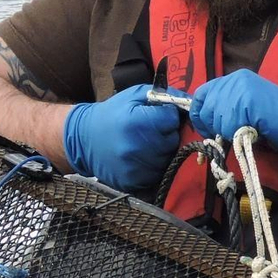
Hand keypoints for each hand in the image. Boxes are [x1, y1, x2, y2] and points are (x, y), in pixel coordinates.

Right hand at [60, 83, 188, 193]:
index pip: (172, 120)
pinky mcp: (132, 181)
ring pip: (167, 160)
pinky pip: (157, 174)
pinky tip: (141, 157)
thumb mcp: (135, 95)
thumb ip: (165, 95)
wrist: (84, 139)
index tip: (157, 116)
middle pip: (172, 141)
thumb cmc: (113, 113)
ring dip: (161, 152)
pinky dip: (153, 166)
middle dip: (166, 135)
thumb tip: (192, 102)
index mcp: (137, 122)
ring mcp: (134, 167)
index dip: (167, 117)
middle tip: (150, 131)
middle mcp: (137, 147)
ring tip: (145, 144)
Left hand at [187, 70, 277, 159]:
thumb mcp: (246, 107)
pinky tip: (250, 131)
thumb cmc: (277, 121)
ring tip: (245, 130)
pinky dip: (235, 134)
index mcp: (235, 78)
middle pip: (205, 107)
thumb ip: (226, 107)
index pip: (201, 93)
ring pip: (214, 118)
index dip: (200, 113)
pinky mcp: (246, 103)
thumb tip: (202, 119)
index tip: (206, 128)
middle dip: (211, 125)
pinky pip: (227, 125)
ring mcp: (240, 89)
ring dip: (225, 131)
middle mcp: (235, 79)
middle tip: (229, 133)